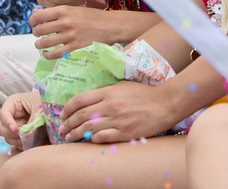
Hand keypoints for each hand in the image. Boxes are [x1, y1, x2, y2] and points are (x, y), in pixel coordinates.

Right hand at [0, 91, 41, 150]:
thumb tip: (26, 136)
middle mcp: (10, 115)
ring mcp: (13, 126)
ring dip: (18, 140)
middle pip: (0, 129)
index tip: (16, 130)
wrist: (54, 107)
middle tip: (23, 134)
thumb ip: (32, 121)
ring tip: (31, 136)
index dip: (8, 123)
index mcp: (12, 103)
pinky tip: (31, 141)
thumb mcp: (40, 108)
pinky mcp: (19, 135)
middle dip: (11, 133)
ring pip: (8, 138)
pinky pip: (15, 143)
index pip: (3, 114)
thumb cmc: (46, 102)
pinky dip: (22, 144)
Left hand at [29, 6, 113, 58]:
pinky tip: (47, 54)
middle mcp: (65, 22)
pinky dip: (47, 55)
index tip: (33, 24)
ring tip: (40, 45)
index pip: (39, 15)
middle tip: (38, 35)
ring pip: (45, 43)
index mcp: (64, 10)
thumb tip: (35, 13)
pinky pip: (55, 53)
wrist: (110, 26)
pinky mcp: (75, 47)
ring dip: (39, 45)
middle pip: (40, 30)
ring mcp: (69, 36)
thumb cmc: (92, 16)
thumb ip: (56, 12)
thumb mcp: (74, 9)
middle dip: (36, 33)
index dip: (32, 21)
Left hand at [59, 81, 176, 143]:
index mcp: (108, 92)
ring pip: (89, 128)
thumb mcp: (122, 86)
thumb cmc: (144, 93)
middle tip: (62, 130)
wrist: (165, 104)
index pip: (80, 99)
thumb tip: (89, 100)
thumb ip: (106, 92)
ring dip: (76, 134)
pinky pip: (103, 137)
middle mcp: (110, 106)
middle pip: (81, 115)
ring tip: (70, 137)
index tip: (63, 114)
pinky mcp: (125, 133)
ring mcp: (117, 120)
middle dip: (68, 124)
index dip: (68, 108)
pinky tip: (89, 140)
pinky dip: (93, 139)